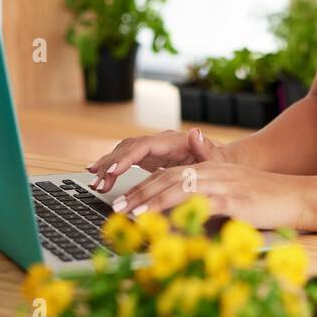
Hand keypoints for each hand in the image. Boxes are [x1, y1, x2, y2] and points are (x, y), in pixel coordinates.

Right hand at [86, 128, 231, 192]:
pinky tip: (100, 178)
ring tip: (95, 184)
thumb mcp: (216, 158)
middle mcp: (160, 142)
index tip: (113, 170)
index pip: (145, 146)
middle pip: (129, 148)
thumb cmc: (220, 162)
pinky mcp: (150, 158)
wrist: (221, 162)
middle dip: (111, 164)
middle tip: (97, 182)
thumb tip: (196, 132)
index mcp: (174, 141)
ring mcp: (154, 149)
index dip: (127, 157)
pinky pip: (126, 161)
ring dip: (108, 167)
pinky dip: (112, 169)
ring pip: (123, 153)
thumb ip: (206, 148)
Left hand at [111, 162, 305, 230]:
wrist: (299, 197)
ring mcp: (225, 184)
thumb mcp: (233, 200)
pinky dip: (182, 210)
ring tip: (133, 213)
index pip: (171, 173)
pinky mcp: (235, 199)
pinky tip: (169, 220)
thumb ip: (208, 205)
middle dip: (140, 192)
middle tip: (117, 208)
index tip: (124, 200)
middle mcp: (215, 173)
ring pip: (181, 187)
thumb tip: (181, 222)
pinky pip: (203, 203)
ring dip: (153, 200)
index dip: (144, 186)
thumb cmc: (268, 202)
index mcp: (212, 170)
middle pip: (169, 177)